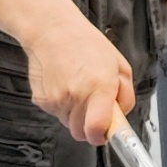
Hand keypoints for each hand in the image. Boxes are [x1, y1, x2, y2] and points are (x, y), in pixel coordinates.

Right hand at [25, 16, 135, 144]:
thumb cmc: (86, 43)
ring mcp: (55, 99)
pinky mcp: (41, 100)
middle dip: (90, 125)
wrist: (51, 30)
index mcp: (99, 87)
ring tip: (78, 87)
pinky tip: (64, 84)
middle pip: (81, 133)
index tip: (106, 132)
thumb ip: (126, 96)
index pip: (96, 130)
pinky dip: (62, 105)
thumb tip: (121, 116)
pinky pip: (56, 113)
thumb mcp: (120, 65)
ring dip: (76, 114)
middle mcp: (76, 95)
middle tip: (94, 106)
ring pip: (68, 123)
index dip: (102, 136)